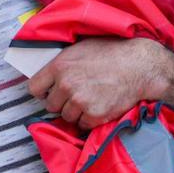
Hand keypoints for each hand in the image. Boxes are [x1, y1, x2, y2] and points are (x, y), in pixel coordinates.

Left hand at [28, 37, 166, 129]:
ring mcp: (80, 102)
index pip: (34, 87)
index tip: (49, 92)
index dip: (43, 90)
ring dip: (76, 111)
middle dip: (61, 102)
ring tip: (92, 98)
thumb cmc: (113, 52)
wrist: (139, 66)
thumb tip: (50, 74)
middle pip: (51, 105)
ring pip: (67, 117)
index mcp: (60, 66)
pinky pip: (83, 124)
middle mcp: (66, 85)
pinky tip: (100, 104)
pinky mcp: (94, 115)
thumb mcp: (81, 48)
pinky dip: (90, 119)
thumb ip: (63, 63)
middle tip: (77, 94)